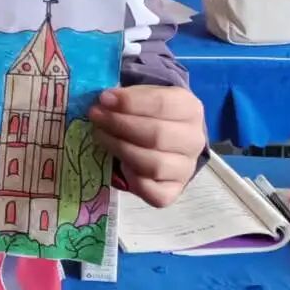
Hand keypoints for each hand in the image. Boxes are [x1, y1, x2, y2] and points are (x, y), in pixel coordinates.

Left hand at [88, 85, 205, 208]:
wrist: (166, 137)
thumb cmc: (149, 112)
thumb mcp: (143, 95)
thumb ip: (127, 97)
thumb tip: (104, 99)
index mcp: (190, 109)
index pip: (162, 104)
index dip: (130, 102)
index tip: (104, 98)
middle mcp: (193, 140)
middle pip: (156, 135)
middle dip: (119, 124)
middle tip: (95, 116)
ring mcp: (186, 168)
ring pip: (154, 165)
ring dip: (120, 149)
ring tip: (100, 136)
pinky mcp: (174, 191)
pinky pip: (154, 194)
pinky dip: (134, 181)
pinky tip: (121, 166)